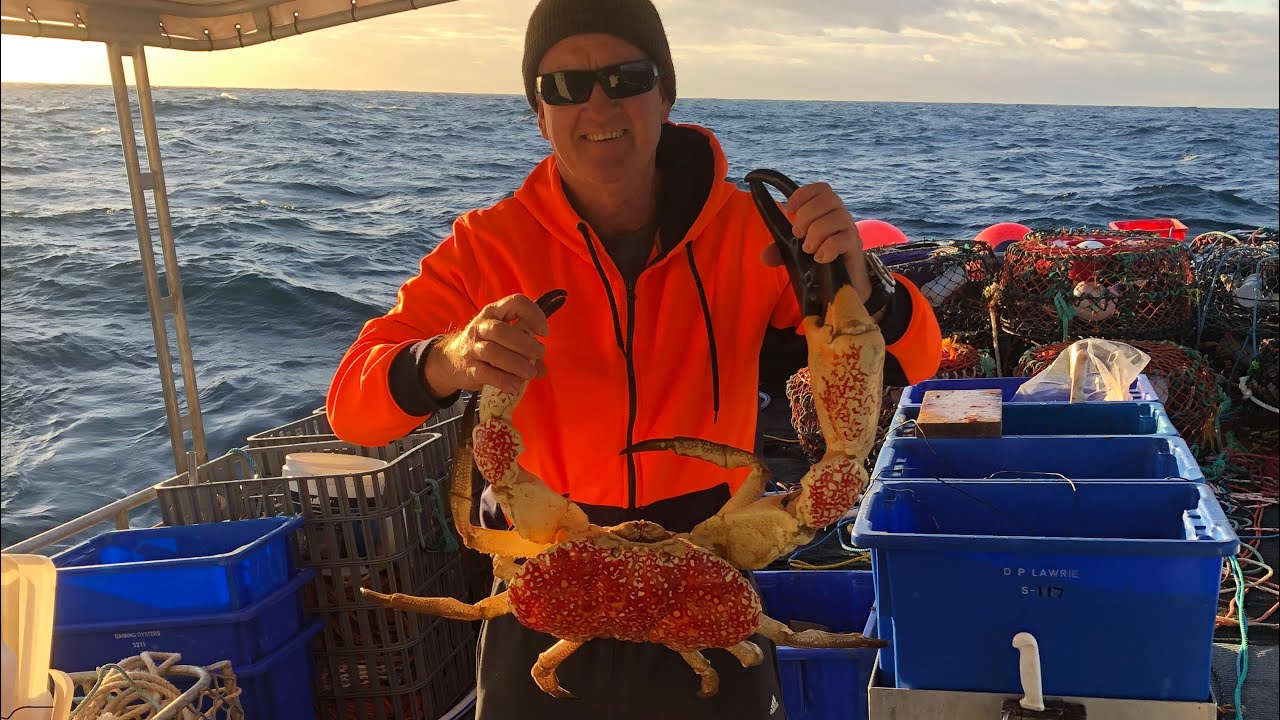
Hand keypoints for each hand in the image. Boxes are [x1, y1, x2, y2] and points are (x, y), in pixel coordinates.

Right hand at [424, 294, 549, 396]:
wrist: (450, 360)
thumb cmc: (485, 346)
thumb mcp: (504, 341)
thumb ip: (525, 351)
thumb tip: (542, 369)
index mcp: (495, 313)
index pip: (515, 303)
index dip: (533, 314)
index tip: (544, 332)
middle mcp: (482, 326)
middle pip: (501, 330)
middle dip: (524, 343)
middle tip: (539, 354)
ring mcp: (472, 347)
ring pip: (493, 352)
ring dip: (516, 364)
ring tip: (530, 373)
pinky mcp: (468, 368)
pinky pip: (486, 373)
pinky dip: (503, 380)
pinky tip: (515, 385)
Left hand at [760, 182, 873, 304]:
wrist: (844, 282)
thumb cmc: (820, 259)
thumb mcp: (795, 255)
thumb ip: (779, 252)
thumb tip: (765, 256)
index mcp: (826, 211)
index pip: (821, 189)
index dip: (804, 194)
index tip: (789, 209)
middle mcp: (840, 216)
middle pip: (829, 198)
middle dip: (807, 215)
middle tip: (797, 234)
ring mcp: (850, 230)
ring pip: (837, 217)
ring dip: (817, 232)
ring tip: (808, 249)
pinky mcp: (855, 247)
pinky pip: (843, 239)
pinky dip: (828, 248)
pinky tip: (820, 258)